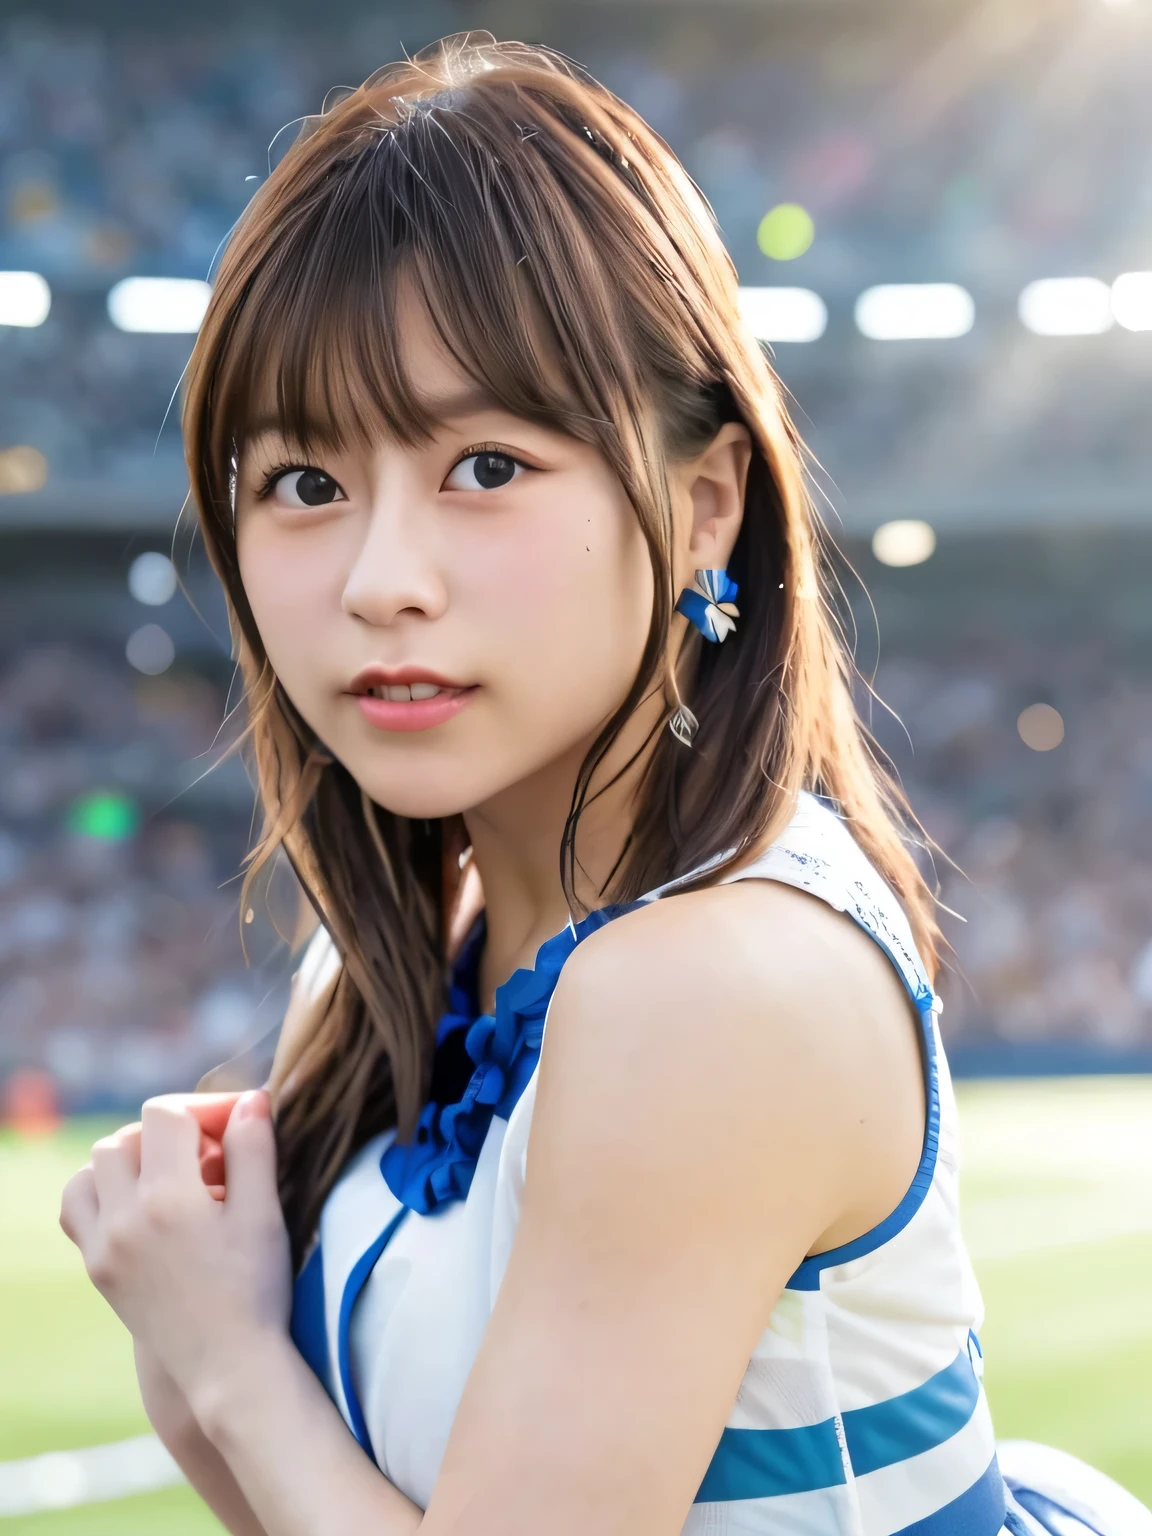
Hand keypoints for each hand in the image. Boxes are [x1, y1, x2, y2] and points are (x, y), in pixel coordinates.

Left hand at [59, 1090, 291, 1404]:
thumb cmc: (255, 1290)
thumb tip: (251, 1099)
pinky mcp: (98, 1269)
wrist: (227, 1369)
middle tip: (213, 1153)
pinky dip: (102, 1190)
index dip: (205, 1107)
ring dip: (131, 1155)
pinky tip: (142, 1202)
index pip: (167, 1115)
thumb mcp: (263, 1213)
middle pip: (127, 1136)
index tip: (239, 1122)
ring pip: (94, 1167)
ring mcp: (103, 1245)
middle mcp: (124, 1217)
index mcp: (168, 1198)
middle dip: (170, 1130)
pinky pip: (78, 1208)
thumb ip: (253, 1148)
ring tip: (175, 1173)